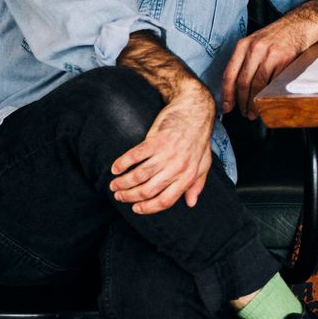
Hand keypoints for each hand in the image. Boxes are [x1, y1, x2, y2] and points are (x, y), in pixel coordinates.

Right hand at [109, 85, 215, 213]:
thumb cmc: (199, 139)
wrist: (195, 111)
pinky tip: (115, 168)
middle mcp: (178, 167)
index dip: (148, 208)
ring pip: (138, 175)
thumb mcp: (203, 163)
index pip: (165, 201)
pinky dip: (122, 164)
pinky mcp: (156, 140)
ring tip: (114, 184)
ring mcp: (167, 153)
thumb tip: (191, 203)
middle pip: (148, 190)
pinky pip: (134, 157)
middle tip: (118, 195)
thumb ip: (197, 184)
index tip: (135, 208)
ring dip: (122, 182)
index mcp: (188, 176)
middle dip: (129, 196)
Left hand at [222, 13, 317, 117]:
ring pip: (258, 85)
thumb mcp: (256, 42)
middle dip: (242, 102)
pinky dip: (270, 95)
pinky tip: (269, 101)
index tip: (226, 107)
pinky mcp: (286, 60)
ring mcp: (271, 54)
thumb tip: (236, 86)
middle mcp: (255, 49)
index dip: (227, 94)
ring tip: (255, 112)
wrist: (301, 23)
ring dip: (255, 102)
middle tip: (244, 113)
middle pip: (243, 83)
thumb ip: (245, 59)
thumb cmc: (278, 35)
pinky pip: (274, 83)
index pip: (229, 74)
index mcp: (243, 45)